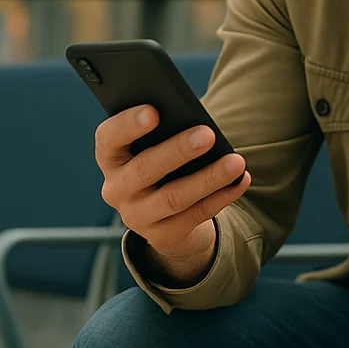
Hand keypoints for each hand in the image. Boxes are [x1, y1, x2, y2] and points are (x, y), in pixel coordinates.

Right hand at [94, 104, 249, 285]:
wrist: (162, 214)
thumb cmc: (161, 161)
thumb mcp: (153, 146)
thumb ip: (163, 132)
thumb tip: (196, 123)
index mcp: (110, 157)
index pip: (108, 138)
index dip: (128, 125)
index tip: (154, 111)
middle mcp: (116, 189)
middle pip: (145, 169)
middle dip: (178, 150)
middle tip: (208, 134)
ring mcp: (137, 216)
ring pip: (174, 197)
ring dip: (208, 178)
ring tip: (236, 162)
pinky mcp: (162, 236)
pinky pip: (196, 216)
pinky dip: (221, 197)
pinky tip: (240, 181)